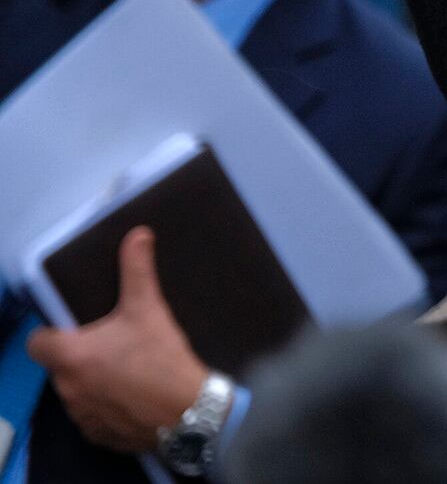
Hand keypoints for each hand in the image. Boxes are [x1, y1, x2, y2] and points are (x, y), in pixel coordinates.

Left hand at [27, 227, 209, 452]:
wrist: (188, 411)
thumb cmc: (160, 357)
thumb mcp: (149, 308)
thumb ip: (137, 271)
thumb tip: (137, 233)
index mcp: (70, 356)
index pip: (37, 343)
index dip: (51, 334)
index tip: (74, 328)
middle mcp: (66, 388)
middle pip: (60, 366)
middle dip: (79, 356)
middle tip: (112, 344)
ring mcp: (80, 415)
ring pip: (76, 392)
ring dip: (91, 381)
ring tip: (125, 371)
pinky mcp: (97, 434)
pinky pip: (92, 416)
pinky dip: (105, 406)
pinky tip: (131, 397)